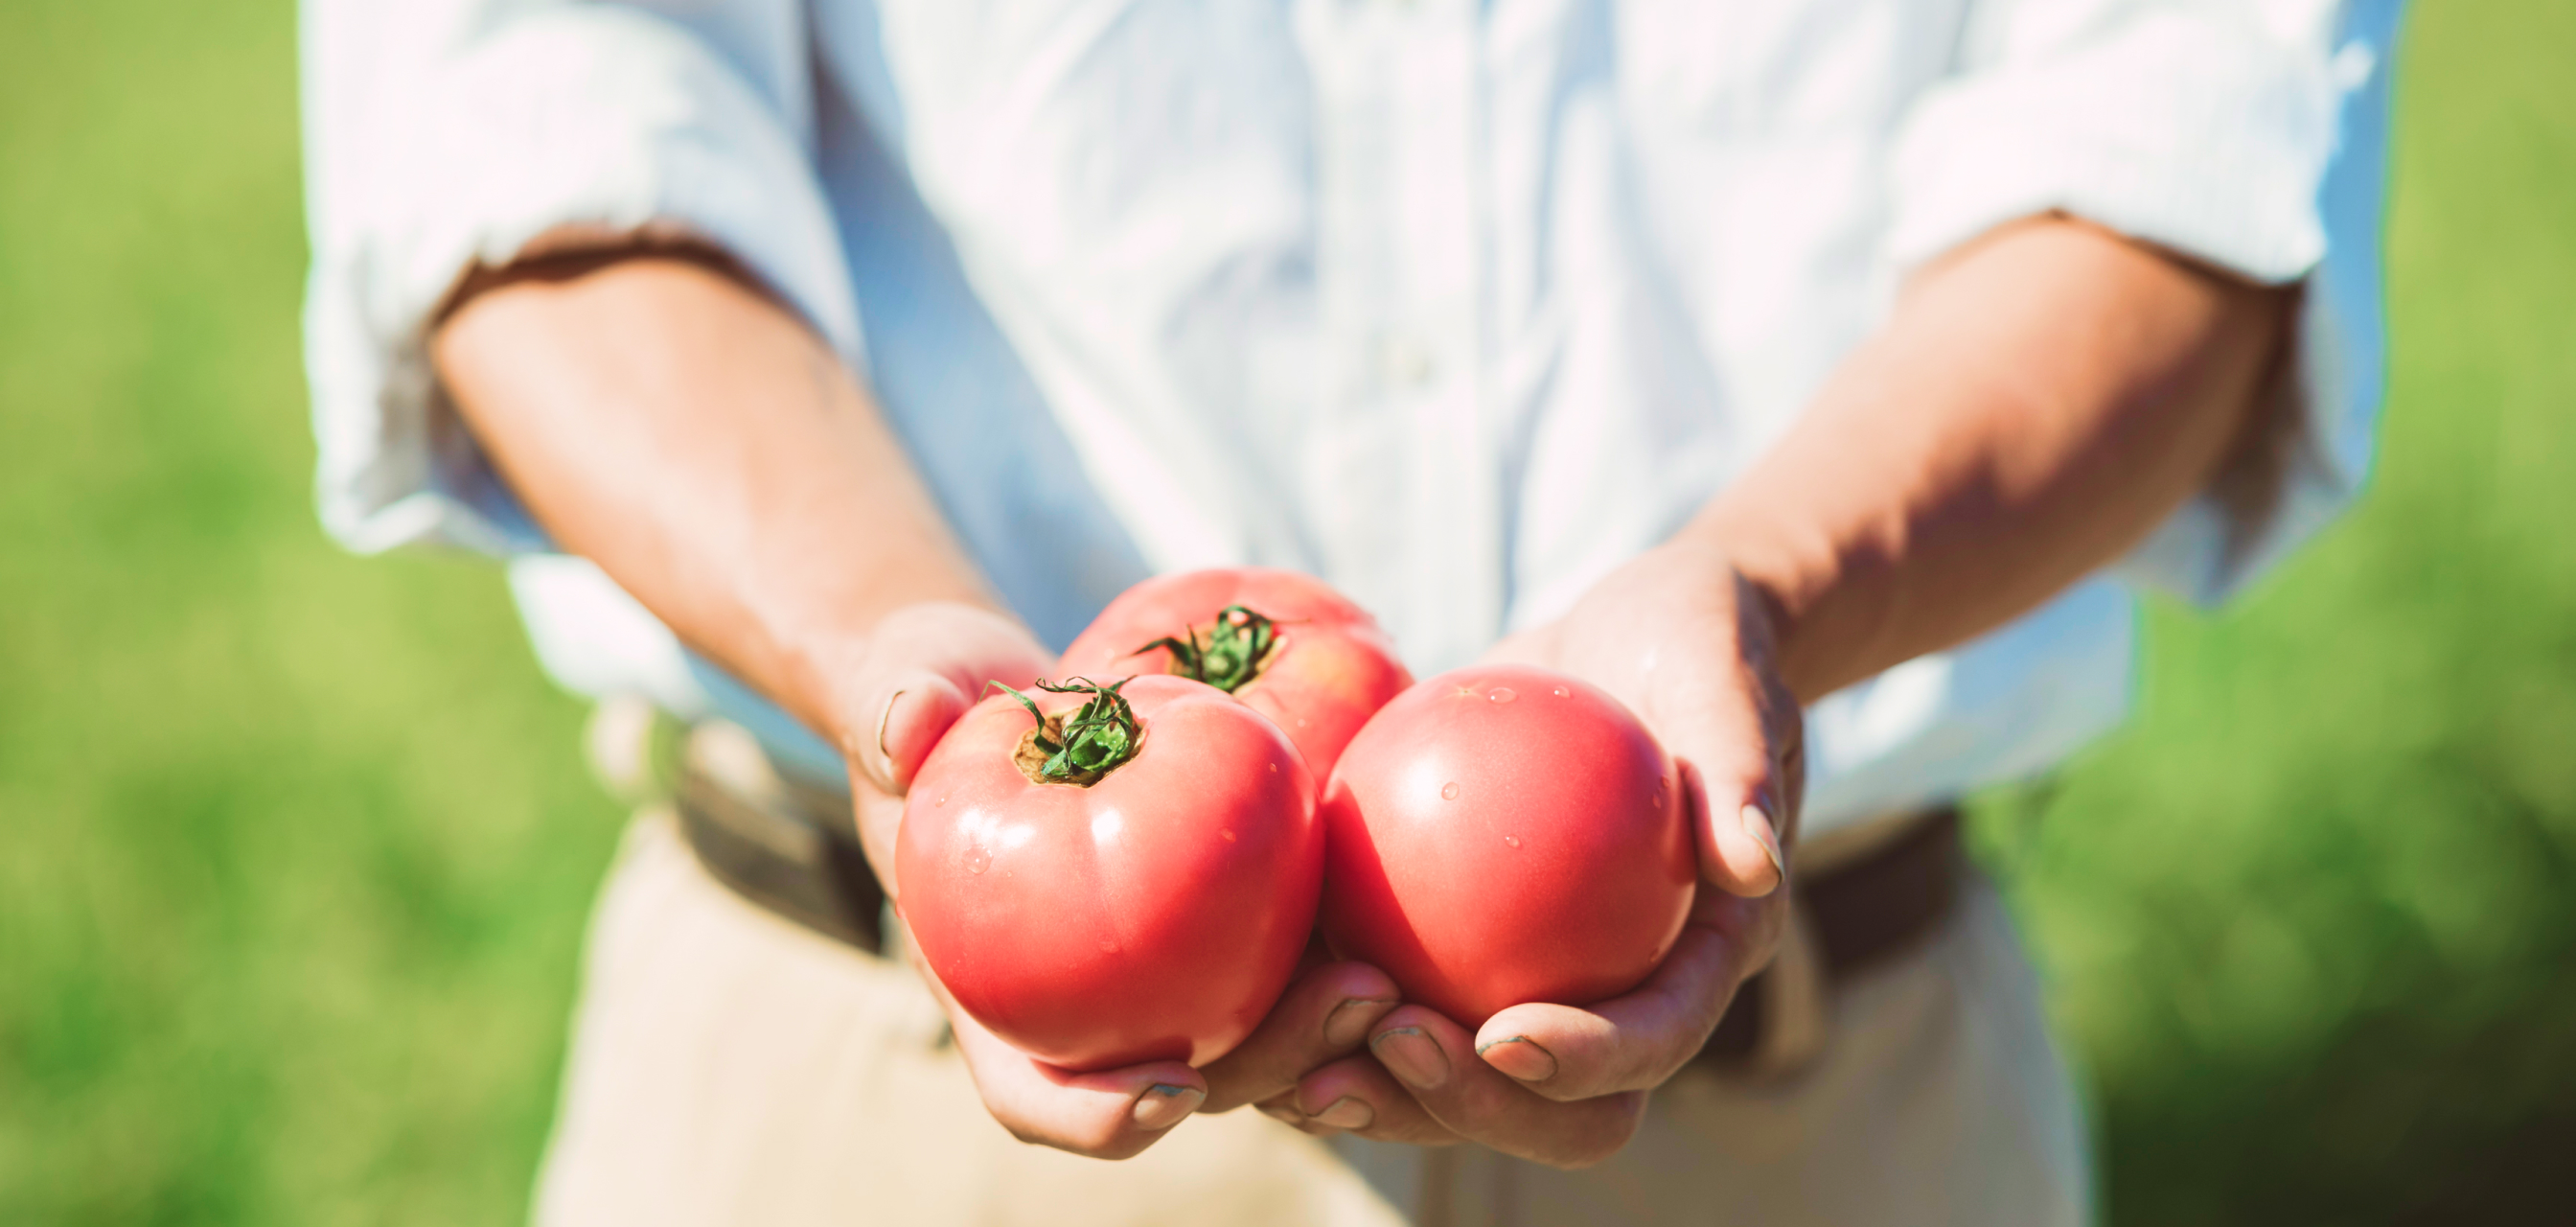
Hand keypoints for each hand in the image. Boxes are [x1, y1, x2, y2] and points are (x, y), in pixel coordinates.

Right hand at [837, 602, 1403, 1158]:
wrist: (993, 693)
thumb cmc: (934, 700)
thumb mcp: (905, 688)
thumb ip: (897, 705)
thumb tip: (908, 726)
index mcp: (993, 996)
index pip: (1035, 1092)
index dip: (1097, 1114)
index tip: (1169, 1088)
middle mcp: (1083, 1013)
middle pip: (1178, 1085)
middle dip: (1267, 1071)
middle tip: (1347, 1009)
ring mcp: (1157, 981)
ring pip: (1251, 1043)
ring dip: (1326, 1035)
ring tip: (1393, 984)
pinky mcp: (1218, 933)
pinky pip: (1284, 966)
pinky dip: (1338, 960)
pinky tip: (1406, 921)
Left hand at [1263, 542, 1802, 1166]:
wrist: (1635, 636)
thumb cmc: (1699, 647)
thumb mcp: (1726, 678)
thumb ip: (1742, 763)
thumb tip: (1752, 864)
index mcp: (1692, 961)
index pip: (1648, 1042)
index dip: (1585, 1062)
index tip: (1504, 1033)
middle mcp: (1610, 995)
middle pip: (1546, 1106)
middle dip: (1465, 1106)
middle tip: (1386, 1045)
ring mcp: (1521, 981)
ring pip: (1446, 1080)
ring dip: (1374, 1092)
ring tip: (1296, 1072)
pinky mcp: (1445, 945)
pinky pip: (1378, 997)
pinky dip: (1318, 1010)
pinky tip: (1247, 990)